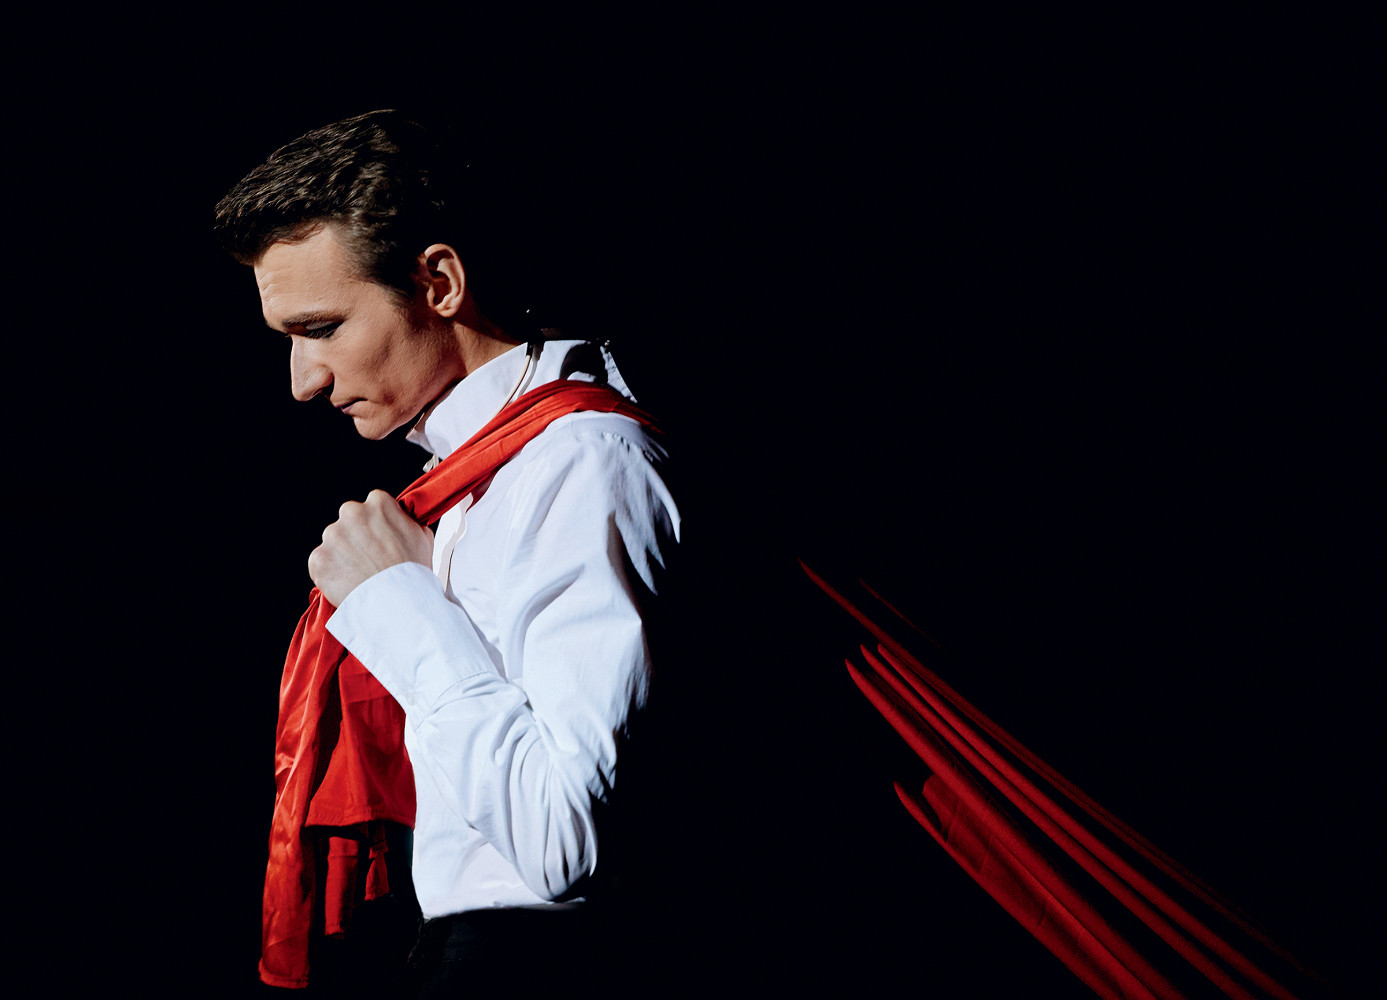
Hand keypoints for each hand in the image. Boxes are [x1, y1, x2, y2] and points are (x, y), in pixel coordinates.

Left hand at [308, 489, 433, 606]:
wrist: (398, 602)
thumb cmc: (413, 571)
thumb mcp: (422, 535)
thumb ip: (406, 520)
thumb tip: (401, 518)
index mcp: (378, 502)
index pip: (372, 506)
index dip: (377, 525)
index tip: (381, 540)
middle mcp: (351, 512)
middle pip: (349, 521)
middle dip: (356, 537)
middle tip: (369, 559)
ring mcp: (332, 536)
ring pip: (334, 543)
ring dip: (342, 556)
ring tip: (360, 574)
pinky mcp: (318, 558)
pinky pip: (321, 563)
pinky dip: (331, 573)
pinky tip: (348, 583)